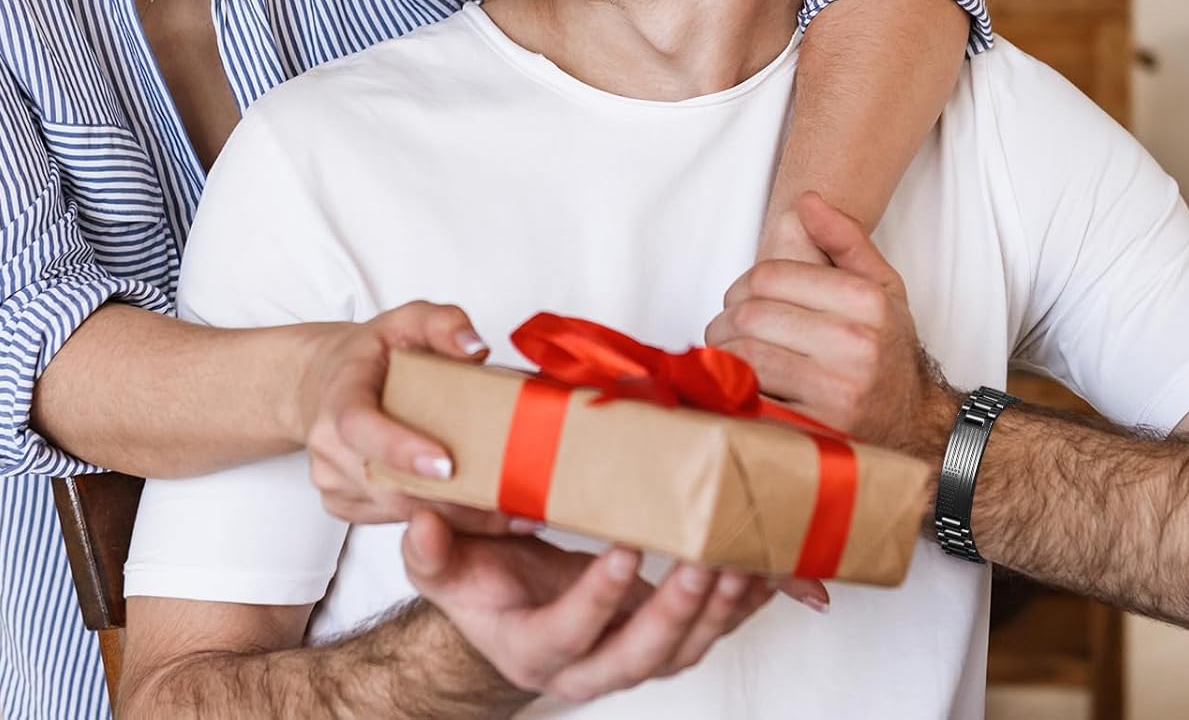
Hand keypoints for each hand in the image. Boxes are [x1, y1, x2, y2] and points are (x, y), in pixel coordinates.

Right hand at [295, 301, 509, 528]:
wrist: (325, 381)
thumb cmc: (372, 352)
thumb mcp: (408, 320)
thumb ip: (443, 323)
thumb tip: (475, 348)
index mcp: (341, 394)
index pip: (360, 425)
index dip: (399, 448)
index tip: (446, 466)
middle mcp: (329, 444)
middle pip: (388, 484)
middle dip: (451, 500)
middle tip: (511, 500)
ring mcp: (332, 480)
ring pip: (396, 512)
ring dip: (453, 518)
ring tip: (509, 511)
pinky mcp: (344, 504)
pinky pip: (393, 521)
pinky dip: (436, 522)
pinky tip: (475, 512)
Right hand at [402, 510, 773, 704]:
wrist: (507, 614)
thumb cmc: (479, 586)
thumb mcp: (444, 568)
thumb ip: (431, 551)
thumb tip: (422, 521)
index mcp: (533, 649)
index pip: (569, 633)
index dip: (597, 598)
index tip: (620, 552)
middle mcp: (587, 667)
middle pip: (640, 654)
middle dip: (676, 610)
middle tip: (701, 560)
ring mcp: (631, 655)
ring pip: (683, 650)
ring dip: (718, 609)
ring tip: (742, 560)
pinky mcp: (662, 636)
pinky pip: (709, 630)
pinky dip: (741, 603)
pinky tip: (766, 568)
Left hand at [707, 193, 957, 460]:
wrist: (917, 424)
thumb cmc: (888, 349)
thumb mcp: (881, 286)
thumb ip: (844, 238)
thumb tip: (807, 201)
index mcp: (866, 300)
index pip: (769, 276)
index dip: (742, 285)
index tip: (741, 300)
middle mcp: (855, 343)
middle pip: (751, 316)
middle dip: (725, 321)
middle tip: (727, 329)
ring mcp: (838, 391)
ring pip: (746, 356)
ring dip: (723, 355)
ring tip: (729, 355)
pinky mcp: (819, 431)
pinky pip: (753, 399)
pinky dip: (737, 390)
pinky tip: (743, 385)